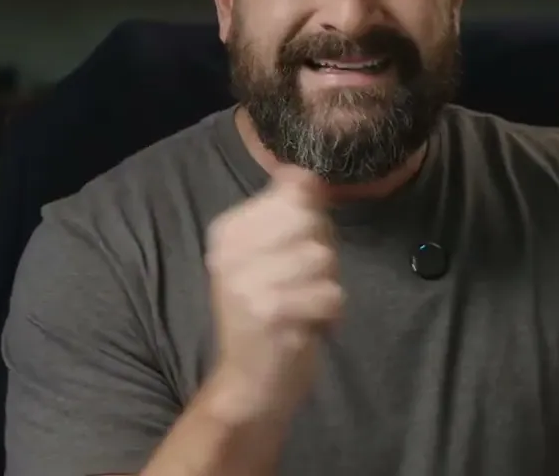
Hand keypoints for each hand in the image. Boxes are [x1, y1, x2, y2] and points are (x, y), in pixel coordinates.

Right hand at [204, 166, 342, 422]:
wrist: (250, 383)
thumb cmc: (271, 313)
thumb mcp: (274, 254)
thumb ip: (293, 212)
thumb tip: (308, 174)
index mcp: (227, 230)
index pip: (294, 192)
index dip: (313, 222)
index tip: (293, 254)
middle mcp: (229, 251)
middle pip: (310, 221)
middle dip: (323, 254)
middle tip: (303, 285)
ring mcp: (246, 281)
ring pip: (322, 257)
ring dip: (327, 286)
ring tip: (304, 306)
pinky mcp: (269, 312)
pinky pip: (330, 293)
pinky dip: (330, 313)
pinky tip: (308, 325)